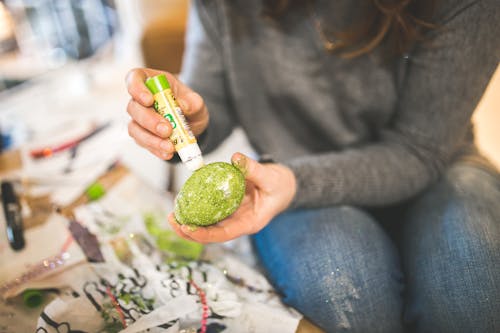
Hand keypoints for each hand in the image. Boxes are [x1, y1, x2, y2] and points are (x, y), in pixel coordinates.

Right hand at [125, 68, 208, 159]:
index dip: (137, 88)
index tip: (149, 100)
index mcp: (152, 82)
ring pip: (135, 128)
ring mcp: (138, 118)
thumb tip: (183, 106)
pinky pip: (143, 143)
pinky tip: (167, 153)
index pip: (134, 78)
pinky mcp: (141, 135)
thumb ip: (193, 102)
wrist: (192, 124)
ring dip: (151, 139)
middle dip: (149, 121)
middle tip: (166, 130)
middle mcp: (140, 100)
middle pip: (134, 107)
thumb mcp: (197, 102)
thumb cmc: (190, 106)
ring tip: (170, 146)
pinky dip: (155, 149)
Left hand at [168, 153, 296, 242]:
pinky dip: (196, 208)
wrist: (284, 186)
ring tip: (172, 214)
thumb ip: (253, 169)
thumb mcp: (271, 177)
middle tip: (172, 219)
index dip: (204, 233)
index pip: (223, 234)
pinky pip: (209, 211)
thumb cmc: (280, 184)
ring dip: (189, 222)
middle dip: (189, 231)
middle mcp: (238, 223)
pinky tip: (183, 200)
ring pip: (208, 225)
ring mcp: (232, 217)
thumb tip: (236, 157)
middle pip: (211, 234)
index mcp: (250, 223)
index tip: (187, 227)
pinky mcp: (227, 208)